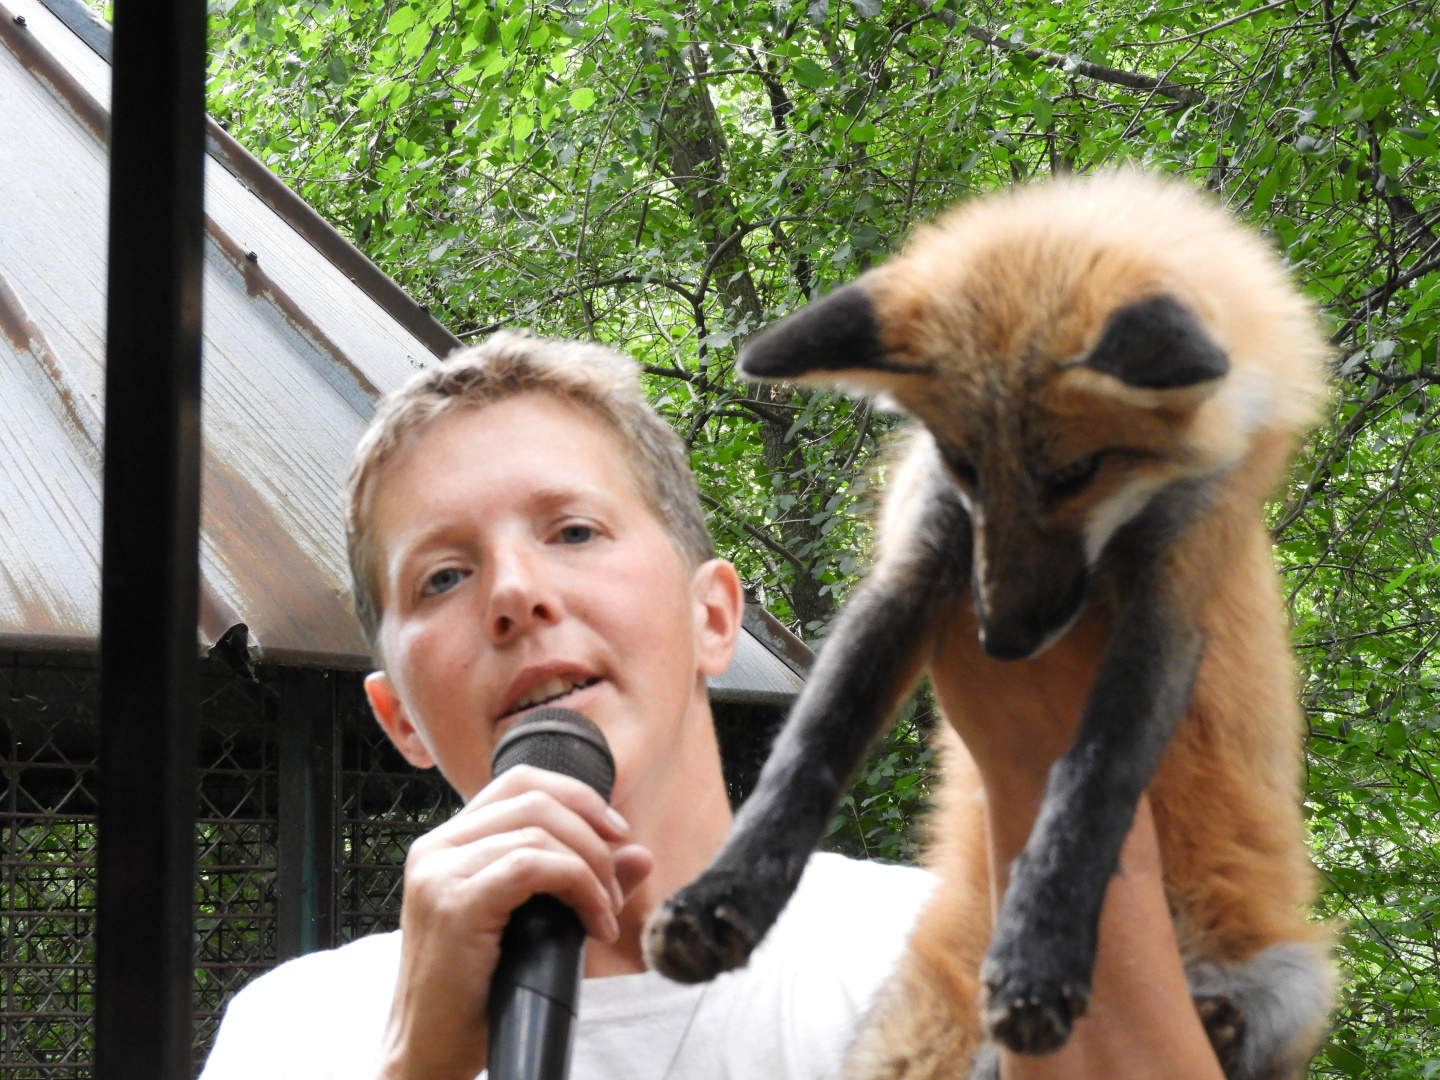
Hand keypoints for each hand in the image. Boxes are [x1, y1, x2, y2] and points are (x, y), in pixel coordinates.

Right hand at [375, 764, 652, 1079]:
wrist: (428, 1052)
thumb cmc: (479, 995)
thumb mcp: (539, 927)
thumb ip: (584, 883)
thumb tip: (640, 854)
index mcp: (448, 843)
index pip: (519, 782)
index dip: (577, 796)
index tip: (616, 834)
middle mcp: (436, 847)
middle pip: (535, 798)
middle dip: (592, 836)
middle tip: (614, 890)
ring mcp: (439, 872)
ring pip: (539, 831)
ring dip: (591, 869)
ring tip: (603, 915)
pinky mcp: (452, 903)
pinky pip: (533, 865)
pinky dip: (578, 887)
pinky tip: (593, 925)